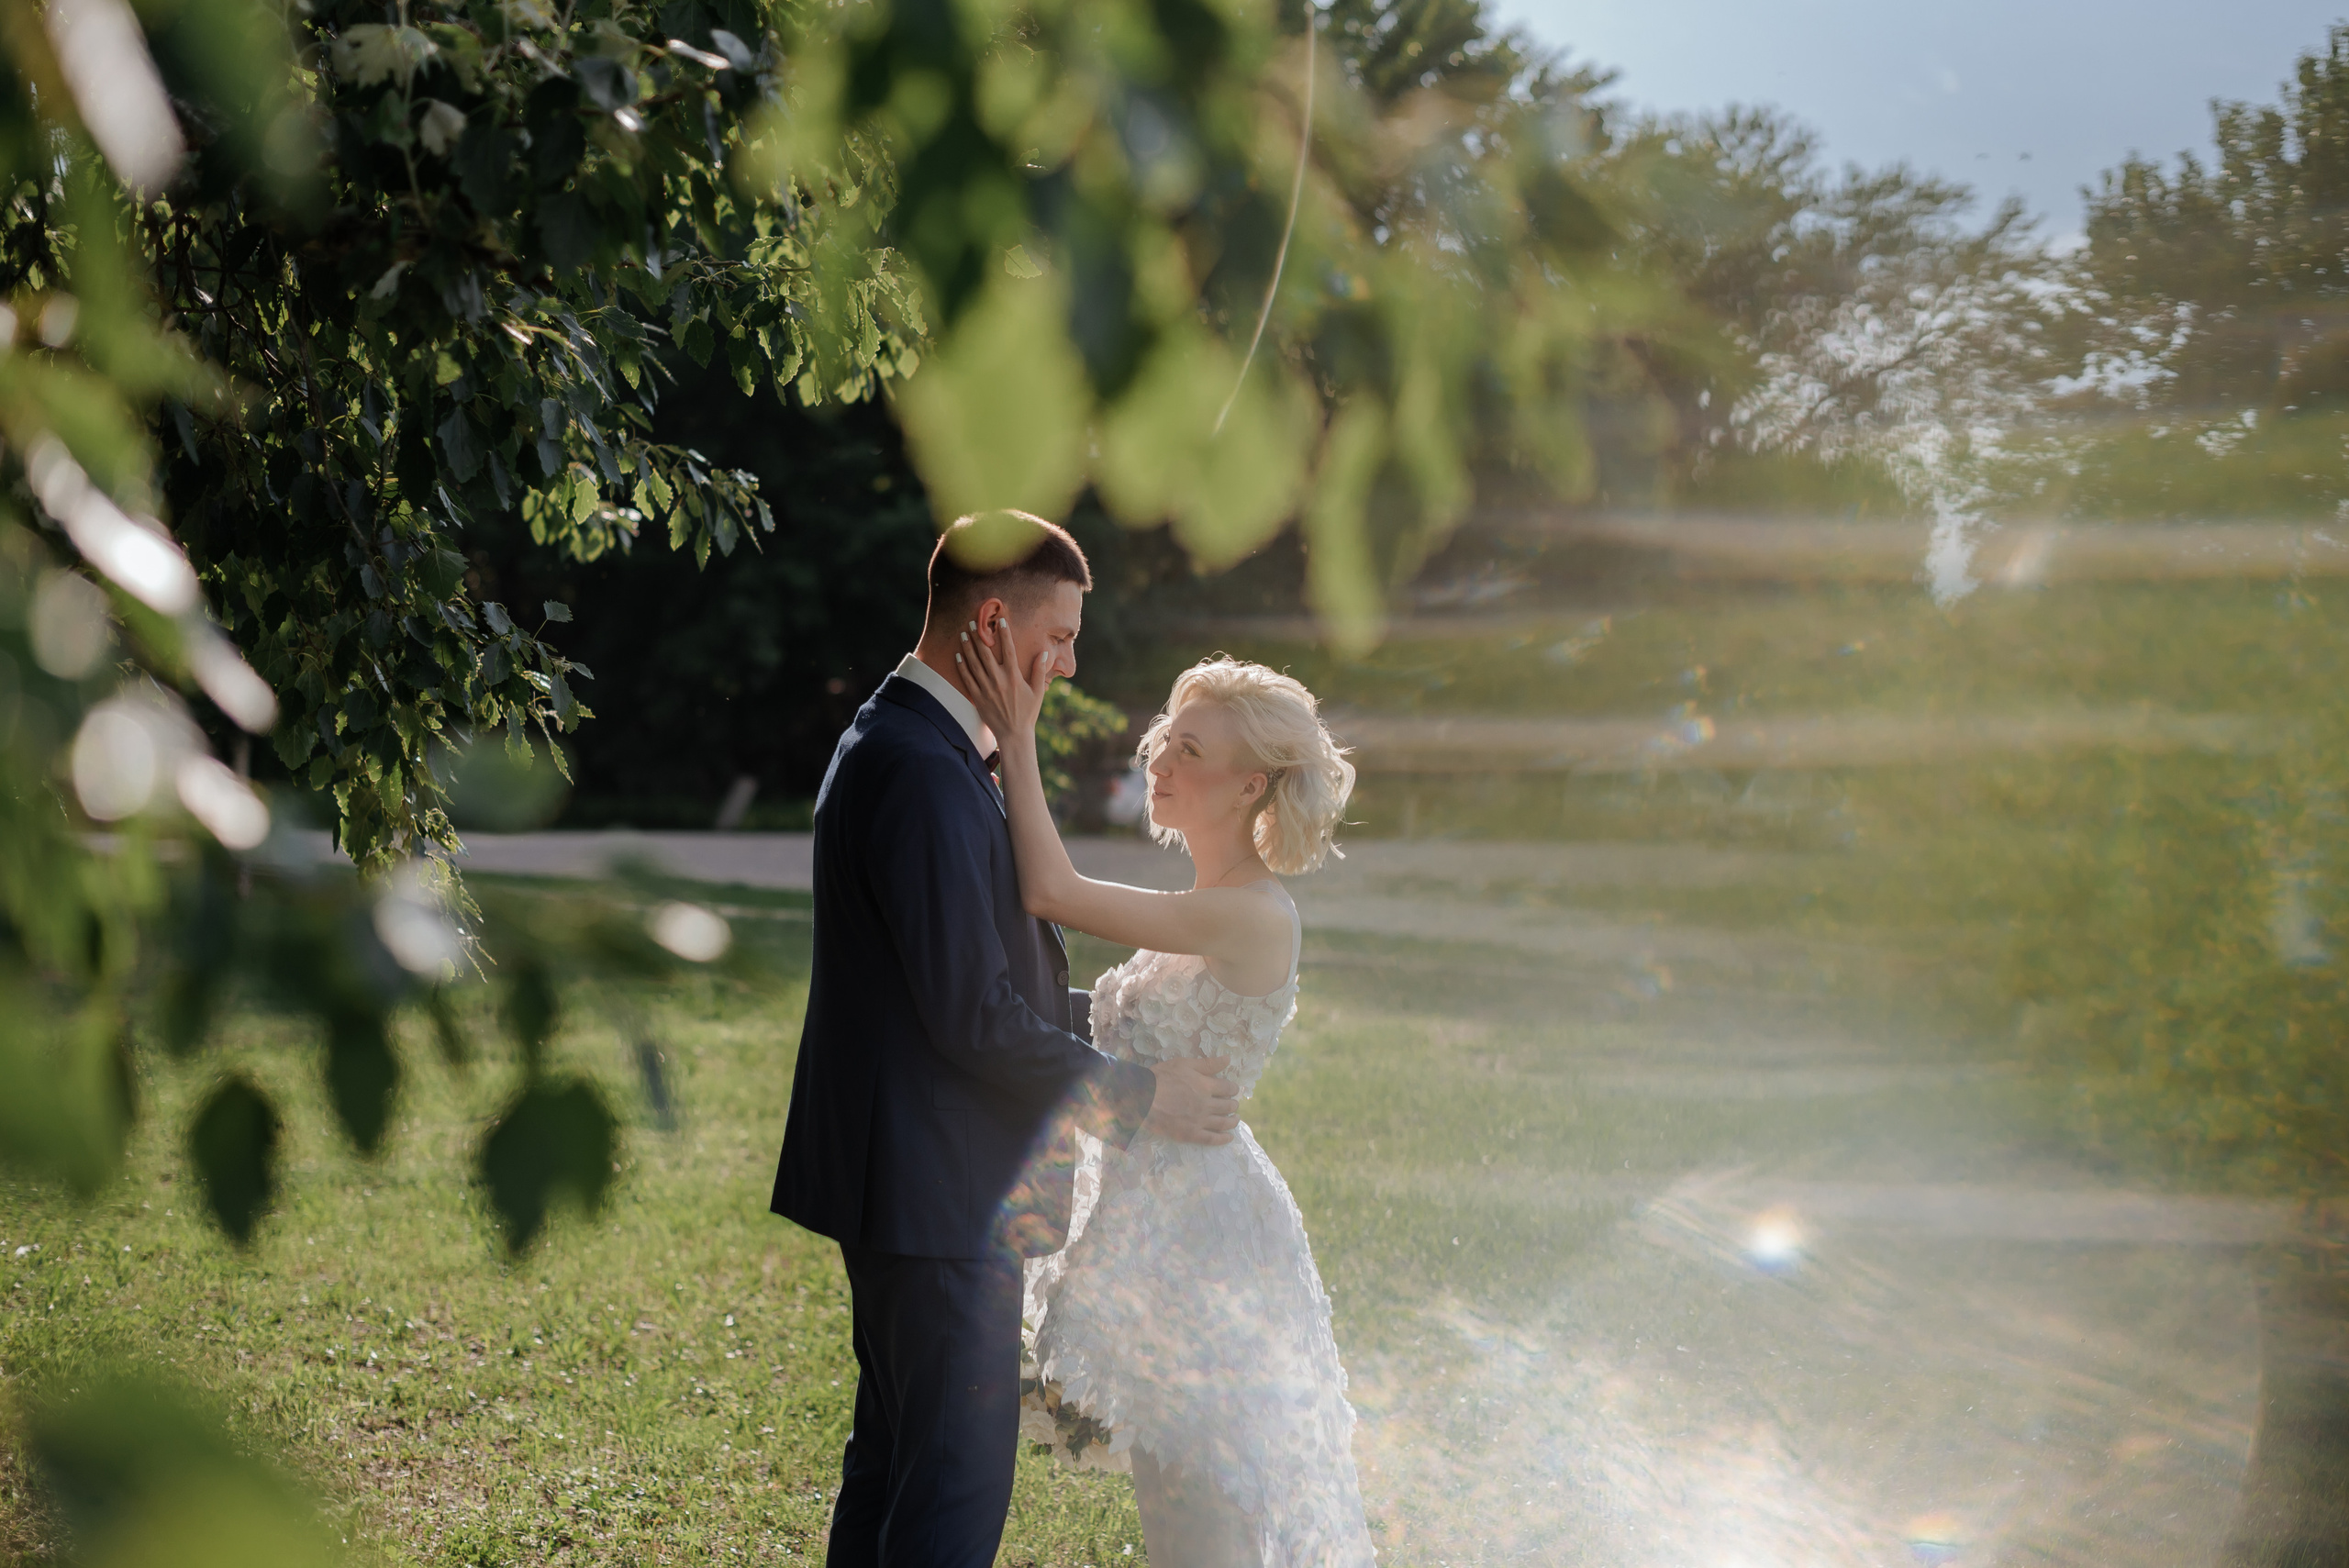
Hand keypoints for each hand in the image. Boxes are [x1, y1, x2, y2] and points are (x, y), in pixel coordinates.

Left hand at [960, 615, 1049, 746]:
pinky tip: (958, 655)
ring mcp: (986, 688)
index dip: (1004, 634)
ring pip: (974, 663)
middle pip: (986, 653)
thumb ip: (1040, 671)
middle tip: (974, 622)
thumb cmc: (1027, 713)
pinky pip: (967, 678)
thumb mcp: (1038, 692)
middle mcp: (999, 680)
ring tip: (964, 634)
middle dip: (979, 636)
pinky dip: (961, 666)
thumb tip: (1044, 652)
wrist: (1013, 734)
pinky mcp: (977, 697)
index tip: (1000, 620)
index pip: (1008, 650)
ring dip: (968, 647)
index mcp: (1014, 677)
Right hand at [1145, 1056, 1239, 1145]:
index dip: (1233, 1088)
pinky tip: (1229, 1138)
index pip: (1228, 1088)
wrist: (1143, 1099)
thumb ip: (1207, 1064)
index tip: (1233, 1089)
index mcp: (1206, 1086)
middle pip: (1228, 1106)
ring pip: (1223, 1123)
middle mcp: (1206, 1104)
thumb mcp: (1184, 1064)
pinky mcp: (1190, 1134)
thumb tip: (1228, 1059)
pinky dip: (1223, 1139)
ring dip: (1233, 1121)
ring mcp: (1199, 1121)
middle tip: (1234, 1104)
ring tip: (1236, 1119)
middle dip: (1233, 1104)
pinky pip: (1211, 1139)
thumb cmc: (1161, 1078)